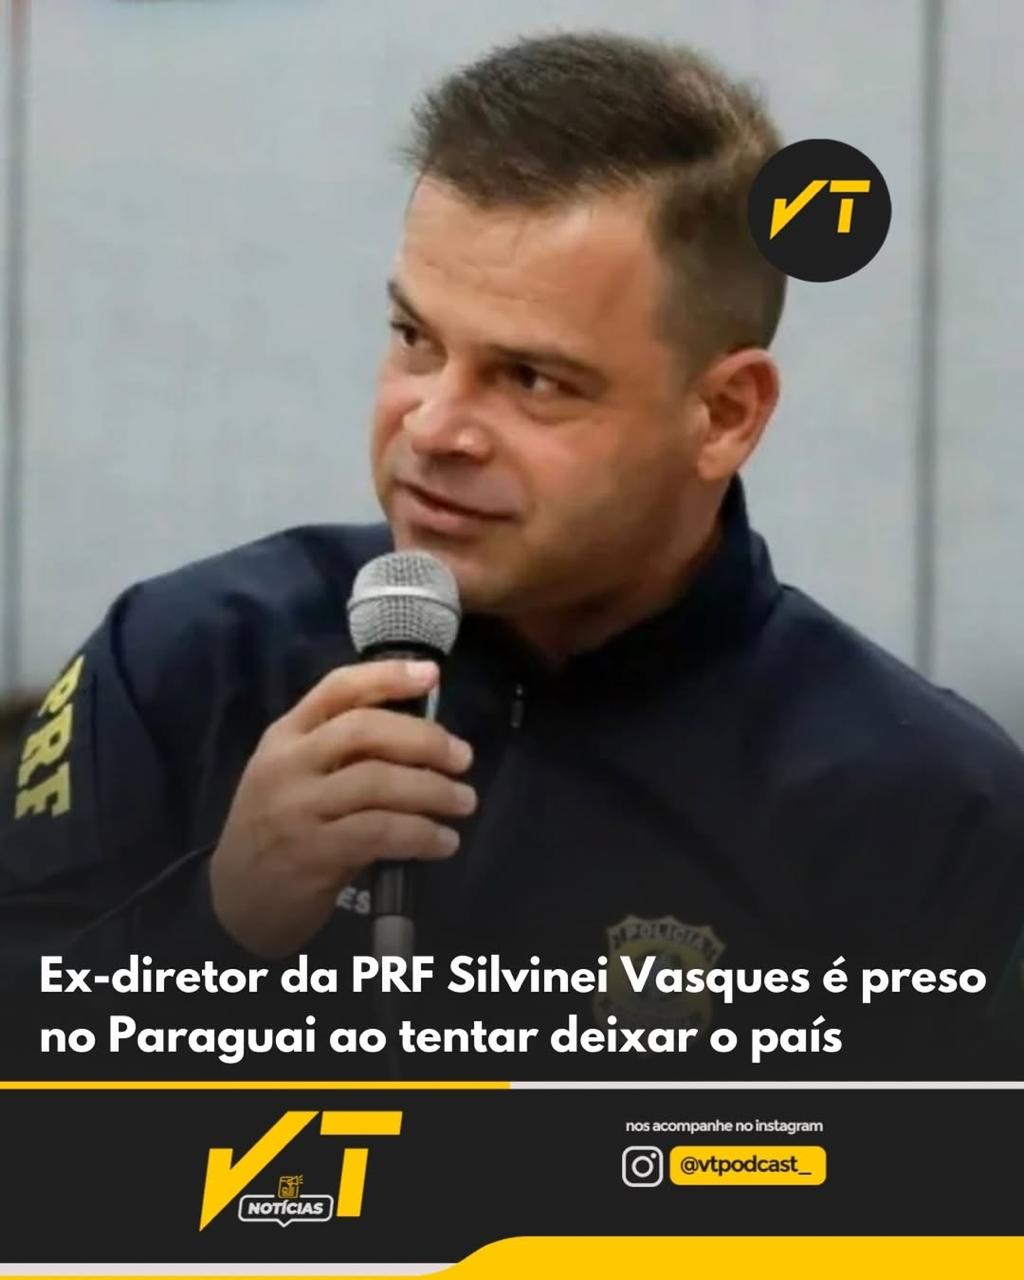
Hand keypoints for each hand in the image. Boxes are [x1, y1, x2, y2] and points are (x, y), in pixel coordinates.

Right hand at [209, 659, 474, 956]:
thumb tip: (423, 736)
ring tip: (464, 803)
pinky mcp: (312, 853)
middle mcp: (287, 764)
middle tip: (463, 758)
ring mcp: (296, 808)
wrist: (237, 898)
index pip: (337, 689)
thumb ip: (342, 752)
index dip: (387, 675)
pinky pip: (380, 833)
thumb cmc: (281, 828)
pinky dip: (422, 834)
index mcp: (285, 735)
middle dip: (424, 739)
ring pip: (377, 782)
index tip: (432, 675)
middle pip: (364, 730)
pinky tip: (444, 842)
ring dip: (433, 791)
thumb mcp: (295, 776)